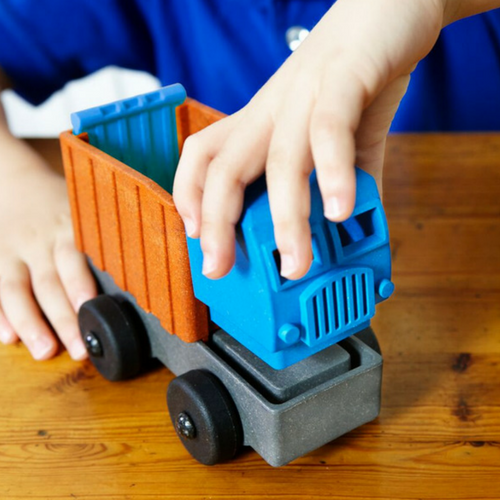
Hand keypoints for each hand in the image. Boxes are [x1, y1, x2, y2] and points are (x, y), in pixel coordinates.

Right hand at [0, 132, 96, 359]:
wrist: (14, 182)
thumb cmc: (61, 204)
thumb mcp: (86, 209)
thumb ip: (108, 234)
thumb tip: (151, 263)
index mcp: (67, 227)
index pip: (75, 257)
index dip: (81, 283)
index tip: (91, 306)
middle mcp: (39, 241)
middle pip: (50, 283)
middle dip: (64, 318)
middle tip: (80, 348)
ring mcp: (13, 253)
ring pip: (17, 290)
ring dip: (31, 323)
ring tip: (45, 352)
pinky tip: (8, 338)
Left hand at [174, 0, 446, 279]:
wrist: (391, 5)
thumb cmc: (356, 73)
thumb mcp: (341, 135)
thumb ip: (342, 180)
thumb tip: (352, 223)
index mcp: (264, 121)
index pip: (206, 156)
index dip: (190, 195)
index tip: (197, 239)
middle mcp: (273, 109)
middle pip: (224, 166)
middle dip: (216, 222)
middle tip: (219, 268)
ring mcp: (305, 92)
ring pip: (279, 160)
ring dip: (286, 219)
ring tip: (296, 263)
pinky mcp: (345, 77)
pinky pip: (330, 130)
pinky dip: (333, 172)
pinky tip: (339, 211)